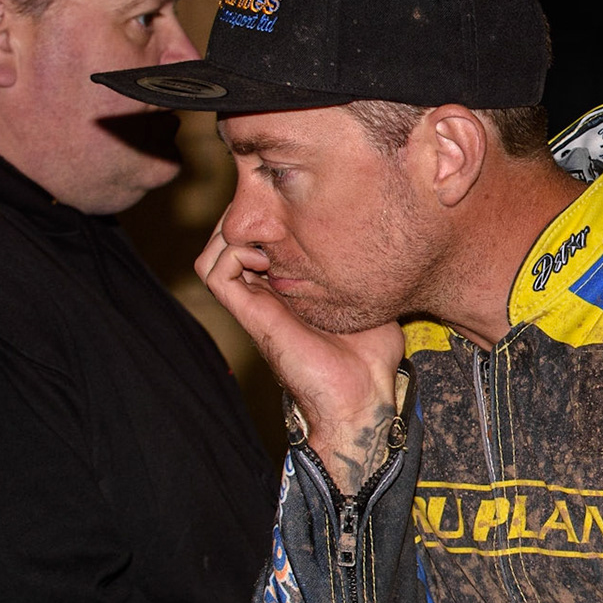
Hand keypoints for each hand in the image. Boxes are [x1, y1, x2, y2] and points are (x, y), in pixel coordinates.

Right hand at [196, 212, 403, 491]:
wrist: (362, 395)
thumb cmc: (370, 358)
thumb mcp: (372, 299)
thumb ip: (366, 272)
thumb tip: (388, 243)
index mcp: (289, 289)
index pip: (259, 243)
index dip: (268, 217)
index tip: (297, 207)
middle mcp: (267, 294)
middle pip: (230, 242)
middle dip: (248, 217)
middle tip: (277, 212)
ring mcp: (256, 304)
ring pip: (213, 255)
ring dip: (232, 233)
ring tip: (267, 233)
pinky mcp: (252, 316)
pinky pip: (215, 273)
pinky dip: (233, 253)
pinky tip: (266, 257)